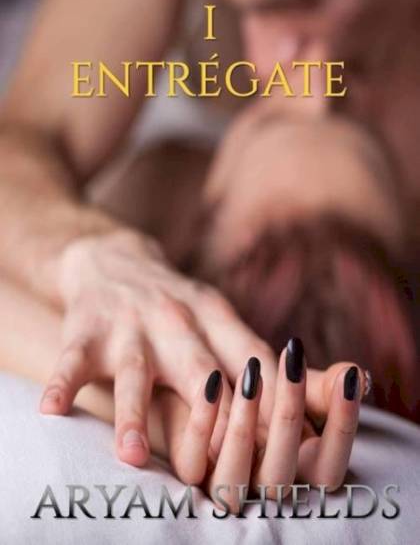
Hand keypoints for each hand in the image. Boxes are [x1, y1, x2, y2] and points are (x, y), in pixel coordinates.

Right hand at [39, 229, 278, 467]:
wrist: (114, 258)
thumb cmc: (179, 307)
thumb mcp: (222, 321)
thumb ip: (264, 362)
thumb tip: (336, 392)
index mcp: (216, 317)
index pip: (248, 359)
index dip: (268, 398)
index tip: (286, 441)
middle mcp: (176, 319)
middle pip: (198, 367)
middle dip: (213, 409)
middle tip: (226, 456)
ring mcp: (129, 325)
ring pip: (133, 372)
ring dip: (133, 412)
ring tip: (134, 455)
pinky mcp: (86, 331)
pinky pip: (71, 360)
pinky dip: (62, 383)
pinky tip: (53, 410)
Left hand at [158, 340, 365, 512]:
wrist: (193, 378)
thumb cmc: (252, 388)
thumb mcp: (286, 384)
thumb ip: (320, 388)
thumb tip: (358, 376)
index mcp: (294, 470)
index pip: (328, 471)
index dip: (342, 428)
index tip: (349, 380)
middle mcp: (260, 483)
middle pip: (281, 476)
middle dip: (290, 415)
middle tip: (293, 361)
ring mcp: (221, 480)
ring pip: (233, 480)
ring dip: (243, 427)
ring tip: (252, 372)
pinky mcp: (187, 468)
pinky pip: (191, 464)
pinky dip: (203, 423)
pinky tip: (213, 379)